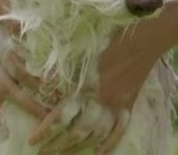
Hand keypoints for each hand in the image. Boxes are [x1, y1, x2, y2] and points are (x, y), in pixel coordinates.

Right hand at [0, 0, 48, 117]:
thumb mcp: (6, 2)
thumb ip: (18, 23)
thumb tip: (34, 41)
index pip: (17, 66)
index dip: (35, 79)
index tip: (53, 87)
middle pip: (5, 84)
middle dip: (25, 101)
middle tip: (44, 114)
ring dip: (6, 103)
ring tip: (17, 120)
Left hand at [29, 21, 170, 153]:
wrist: (145, 36)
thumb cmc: (111, 35)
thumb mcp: (82, 48)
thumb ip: (64, 66)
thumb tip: (42, 79)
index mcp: (85, 86)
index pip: (61, 116)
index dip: (46, 131)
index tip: (32, 140)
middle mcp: (101, 100)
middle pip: (77, 131)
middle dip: (58, 144)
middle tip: (43, 152)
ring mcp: (117, 104)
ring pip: (96, 134)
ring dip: (78, 146)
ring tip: (63, 154)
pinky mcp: (129, 104)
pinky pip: (120, 130)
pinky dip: (109, 143)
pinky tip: (99, 153)